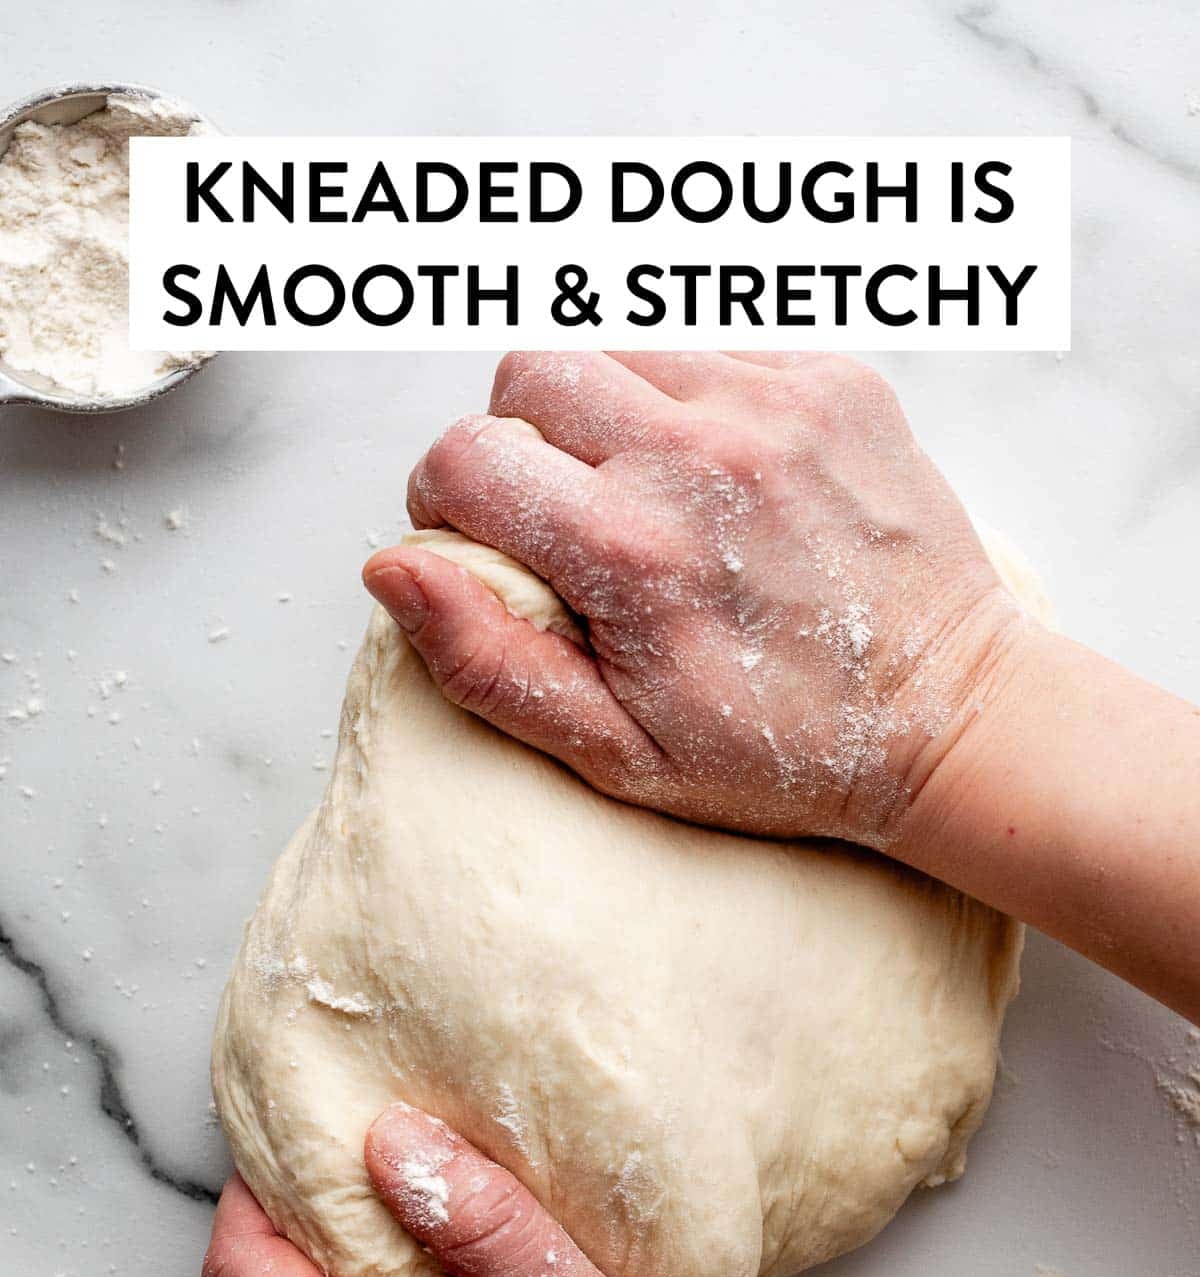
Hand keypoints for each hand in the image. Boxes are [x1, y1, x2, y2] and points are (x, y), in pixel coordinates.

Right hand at [363, 350, 1019, 847]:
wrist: (945, 717)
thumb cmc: (780, 752)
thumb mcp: (617, 752)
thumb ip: (488, 661)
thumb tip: (392, 567)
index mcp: (629, 550)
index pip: (464, 458)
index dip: (449, 504)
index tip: (487, 545)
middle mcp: (697, 454)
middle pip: (527, 375)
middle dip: (517, 441)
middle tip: (561, 516)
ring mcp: (773, 402)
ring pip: (615, 349)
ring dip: (603, 413)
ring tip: (645, 495)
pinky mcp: (832, 380)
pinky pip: (710, 350)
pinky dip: (691, 403)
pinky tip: (724, 479)